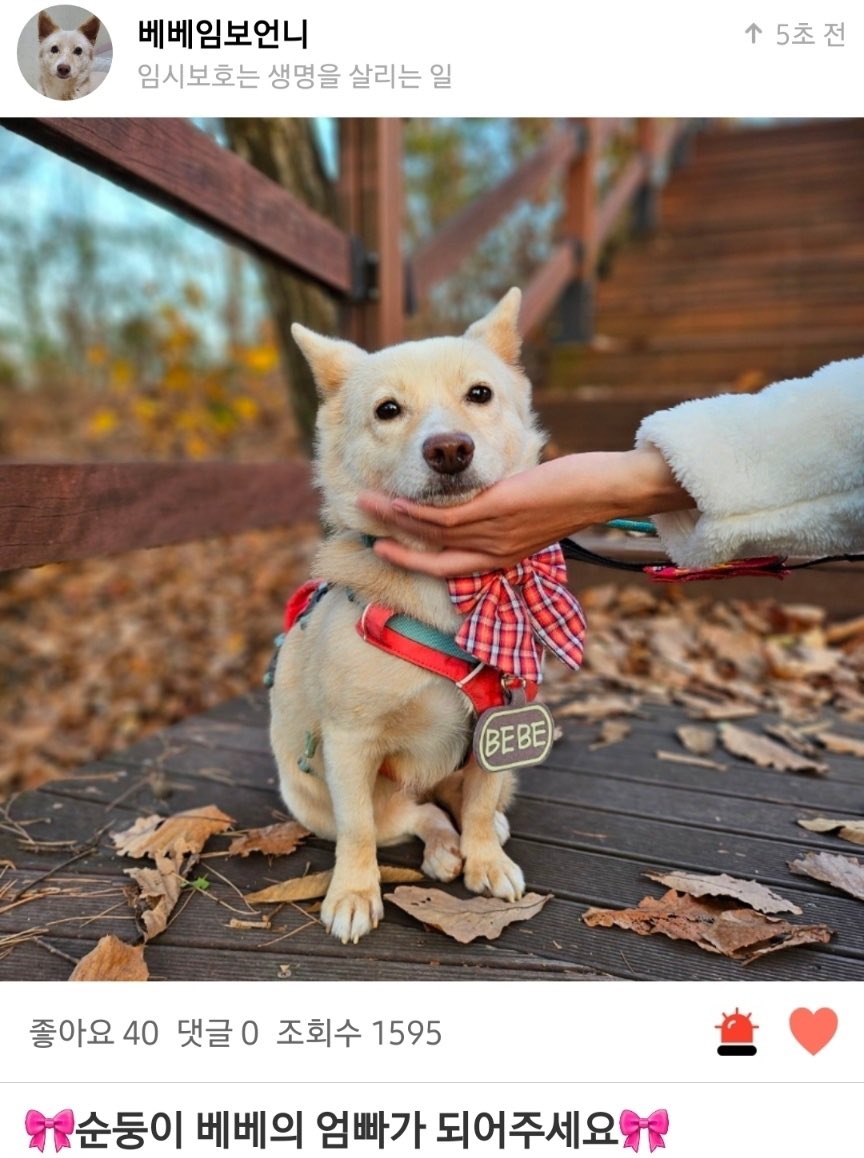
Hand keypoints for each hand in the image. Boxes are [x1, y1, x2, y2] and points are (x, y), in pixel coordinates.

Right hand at [356, 449, 688, 577]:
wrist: (608, 490)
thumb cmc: (578, 494)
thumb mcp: (536, 511)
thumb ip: (507, 511)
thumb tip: (489, 489)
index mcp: (504, 557)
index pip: (450, 567)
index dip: (415, 563)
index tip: (389, 551)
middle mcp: (495, 553)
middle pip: (432, 557)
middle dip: (395, 549)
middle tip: (367, 535)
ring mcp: (494, 534)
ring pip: (430, 534)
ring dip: (394, 520)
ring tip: (366, 505)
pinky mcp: (496, 512)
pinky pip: (444, 518)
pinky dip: (415, 513)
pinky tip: (396, 502)